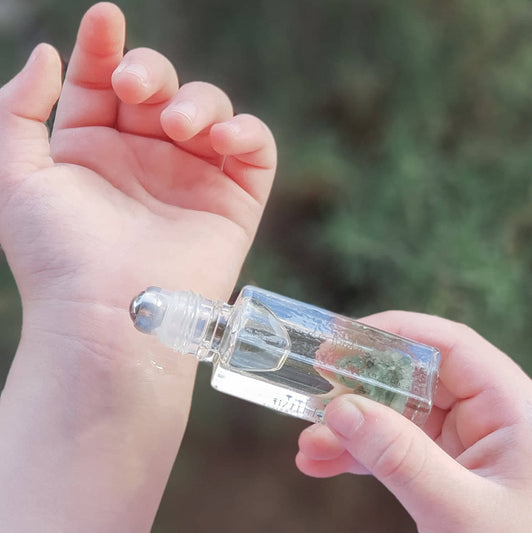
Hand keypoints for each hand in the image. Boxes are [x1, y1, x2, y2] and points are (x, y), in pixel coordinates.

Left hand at [0, 3, 274, 530]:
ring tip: (178, 128)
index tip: (104, 20)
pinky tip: (222, 139)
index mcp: (95, 150)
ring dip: (198, 102)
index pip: (103, 82)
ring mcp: (194, 176)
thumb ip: (19, 109)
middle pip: (161, 87)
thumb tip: (50, 55)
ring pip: (210, 109)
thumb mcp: (15, 177)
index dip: (104, 46)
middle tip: (134, 91)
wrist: (109, 318)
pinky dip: (246, 132)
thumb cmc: (59, 256)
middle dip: (150, 73)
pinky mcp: (236, 198)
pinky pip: (255, 147)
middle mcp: (146, 159)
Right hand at [296, 312, 531, 531]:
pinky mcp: (446, 467)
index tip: (341, 342)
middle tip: (316, 396)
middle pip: (413, 378)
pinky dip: (359, 454)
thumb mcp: (460, 511)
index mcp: (510, 407)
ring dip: (350, 429)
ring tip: (310, 446)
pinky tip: (324, 462)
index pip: (448, 346)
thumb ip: (401, 458)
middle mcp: (486, 416)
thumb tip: (343, 409)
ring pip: (397, 415)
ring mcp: (464, 442)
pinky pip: (396, 447)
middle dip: (359, 391)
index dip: (393, 334)